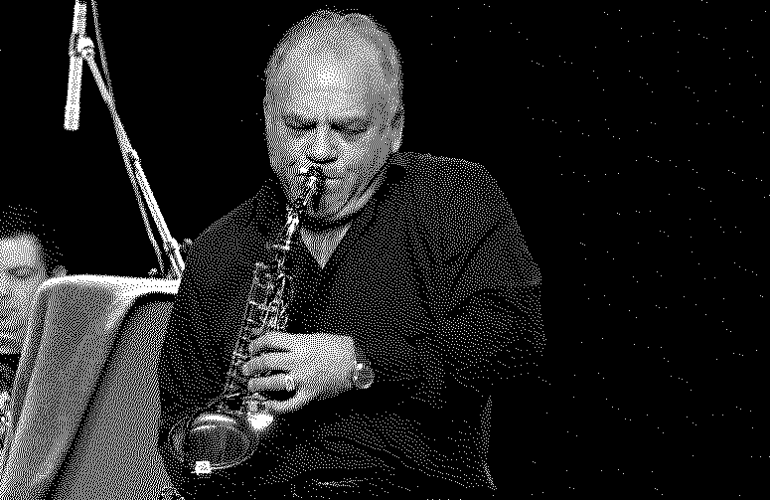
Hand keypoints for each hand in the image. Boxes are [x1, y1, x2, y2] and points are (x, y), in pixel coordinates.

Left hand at [242, 331, 356, 414]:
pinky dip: (276, 407)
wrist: (358, 362)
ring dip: (257, 384)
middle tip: (246, 369)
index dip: (256, 343)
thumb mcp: (314, 337)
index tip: (252, 348)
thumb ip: (295, 342)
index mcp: (300, 343)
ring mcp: (302, 379)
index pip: (270, 340)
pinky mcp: (309, 394)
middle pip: (265, 361)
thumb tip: (276, 345)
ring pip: (271, 383)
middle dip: (251, 365)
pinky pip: (289, 404)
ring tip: (252, 385)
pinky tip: (269, 405)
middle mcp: (298, 360)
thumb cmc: (339, 347)